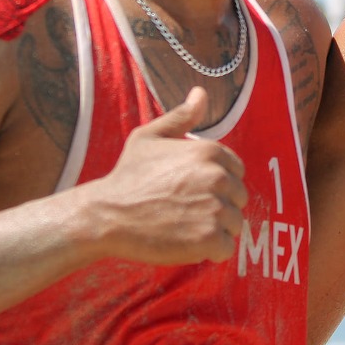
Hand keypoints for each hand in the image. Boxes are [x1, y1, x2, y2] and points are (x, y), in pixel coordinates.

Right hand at [87, 86, 247, 264]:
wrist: (106, 215)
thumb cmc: (127, 176)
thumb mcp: (149, 137)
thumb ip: (181, 117)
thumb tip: (201, 94)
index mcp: (210, 152)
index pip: (237, 172)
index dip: (217, 184)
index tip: (192, 191)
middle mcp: (218, 178)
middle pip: (238, 199)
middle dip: (218, 207)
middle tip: (186, 211)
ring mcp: (215, 209)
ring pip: (235, 224)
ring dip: (215, 230)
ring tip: (185, 227)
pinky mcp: (209, 238)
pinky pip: (227, 248)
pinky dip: (211, 251)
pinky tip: (187, 243)